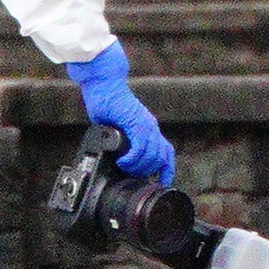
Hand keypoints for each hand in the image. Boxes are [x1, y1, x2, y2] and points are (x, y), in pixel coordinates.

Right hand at [59, 41, 171, 181]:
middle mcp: (151, 127)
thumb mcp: (116, 128)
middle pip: (162, 157)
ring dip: (139, 167)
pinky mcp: (136, 121)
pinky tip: (122, 162)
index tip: (158, 184)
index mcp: (148, 129)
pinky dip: (133, 159)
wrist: (103, 84)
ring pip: (153, 155)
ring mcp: (145, 124)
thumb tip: (116, 158)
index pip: (166, 153)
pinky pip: (141, 147)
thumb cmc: (106, 104)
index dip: (165, 171)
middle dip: (148, 171)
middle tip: (131, 175)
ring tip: (124, 167)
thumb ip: (121, 142)